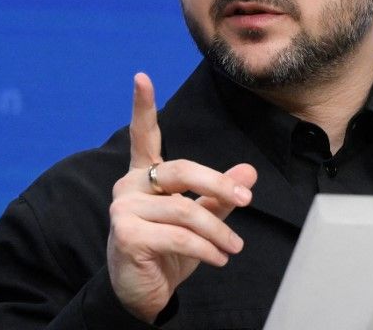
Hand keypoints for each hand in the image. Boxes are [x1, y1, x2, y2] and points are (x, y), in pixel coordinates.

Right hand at [106, 72, 257, 322]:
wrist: (141, 295)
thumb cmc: (166, 252)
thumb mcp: (198, 221)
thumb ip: (218, 196)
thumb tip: (248, 173)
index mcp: (143, 175)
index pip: (143, 136)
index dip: (143, 106)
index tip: (142, 77)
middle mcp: (129, 186)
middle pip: (180, 171)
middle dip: (218, 184)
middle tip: (247, 198)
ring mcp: (124, 209)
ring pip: (184, 210)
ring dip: (218, 230)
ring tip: (234, 247)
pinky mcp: (127, 234)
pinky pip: (178, 235)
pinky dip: (205, 248)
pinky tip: (219, 258)